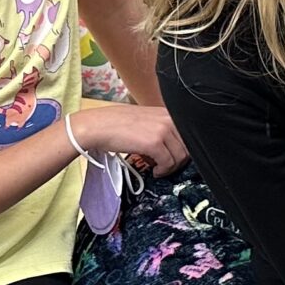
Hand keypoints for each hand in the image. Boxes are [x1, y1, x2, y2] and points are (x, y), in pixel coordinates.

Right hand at [72, 103, 186, 175]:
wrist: (95, 126)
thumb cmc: (114, 124)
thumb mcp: (144, 120)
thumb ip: (160, 127)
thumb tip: (171, 144)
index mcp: (167, 112)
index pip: (188, 134)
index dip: (183, 149)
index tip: (175, 158)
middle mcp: (168, 119)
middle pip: (188, 146)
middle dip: (179, 160)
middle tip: (166, 166)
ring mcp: (162, 130)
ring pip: (180, 156)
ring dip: (171, 167)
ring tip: (159, 169)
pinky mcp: (154, 143)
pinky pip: (168, 162)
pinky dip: (163, 171)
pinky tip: (155, 171)